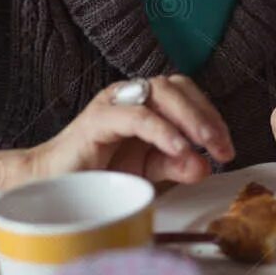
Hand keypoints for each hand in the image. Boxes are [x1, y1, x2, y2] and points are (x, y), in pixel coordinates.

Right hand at [25, 76, 233, 185]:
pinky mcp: (97, 120)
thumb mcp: (148, 170)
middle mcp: (129, 96)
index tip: (227, 148)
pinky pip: (136, 116)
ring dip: (190, 118)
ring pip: (160, 93)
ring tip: (205, 145)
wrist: (48, 187)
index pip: (187, 94)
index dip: (211, 116)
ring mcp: (112, 104)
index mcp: (145, 103)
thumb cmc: (95, 175)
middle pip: (177, 87)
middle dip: (206, 116)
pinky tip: (178, 148)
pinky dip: (162, 130)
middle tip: (223, 147)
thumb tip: (206, 165)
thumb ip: (177, 164)